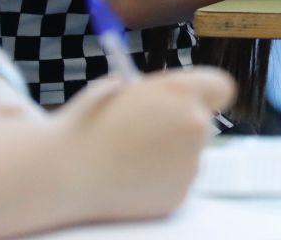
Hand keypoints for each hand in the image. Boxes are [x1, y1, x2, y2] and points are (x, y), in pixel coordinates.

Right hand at [58, 67, 234, 222]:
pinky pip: (176, 181)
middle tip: (146, 134)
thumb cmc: (84, 125)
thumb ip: (153, 90)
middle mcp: (194, 126)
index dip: (206, 95)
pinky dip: (159, 181)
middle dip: (181, 127)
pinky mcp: (180, 194)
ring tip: (128, 159)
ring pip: (190, 155)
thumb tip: (172, 95)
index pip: (221, 87)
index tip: (193, 102)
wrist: (59, 174)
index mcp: (180, 92)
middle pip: (205, 124)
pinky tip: (128, 178)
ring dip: (169, 156)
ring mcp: (190, 163)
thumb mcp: (118, 87)